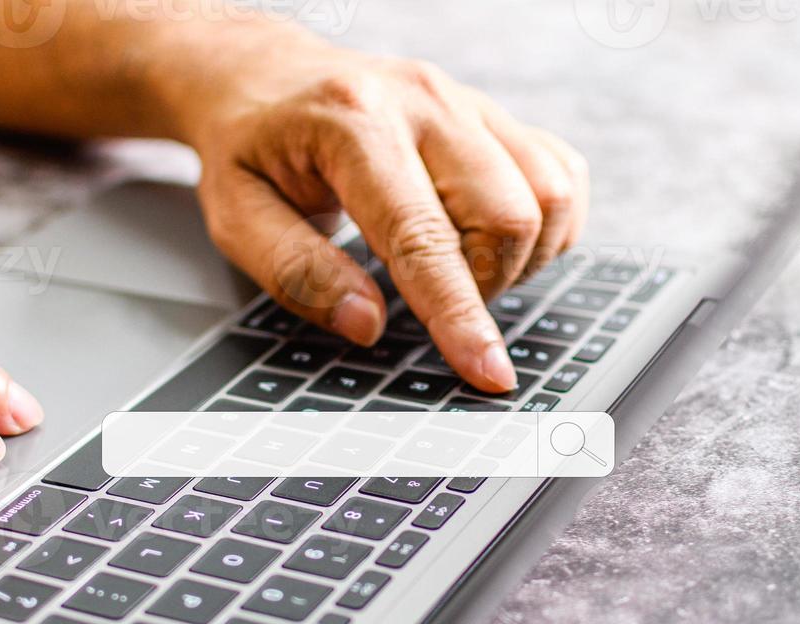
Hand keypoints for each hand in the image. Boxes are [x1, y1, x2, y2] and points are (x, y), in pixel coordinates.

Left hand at [160, 31, 590, 392]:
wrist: (265, 75)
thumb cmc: (250, 148)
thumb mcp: (237, 216)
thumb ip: (298, 273)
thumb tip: (368, 325)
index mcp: (353, 124)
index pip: (424, 236)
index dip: (460, 314)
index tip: (487, 372)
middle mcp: (424, 102)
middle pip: (510, 216)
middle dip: (486, 284)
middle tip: (429, 294)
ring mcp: (467, 102)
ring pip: (549, 197)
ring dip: (519, 257)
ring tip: (459, 264)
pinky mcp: (494, 112)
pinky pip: (562, 175)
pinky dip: (546, 225)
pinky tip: (492, 236)